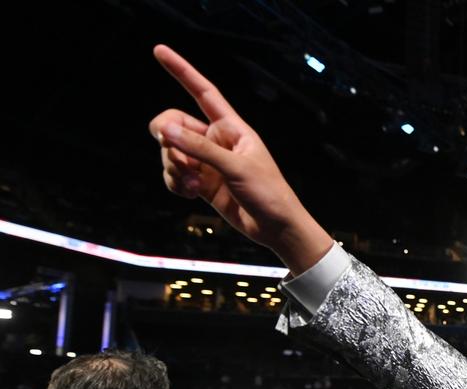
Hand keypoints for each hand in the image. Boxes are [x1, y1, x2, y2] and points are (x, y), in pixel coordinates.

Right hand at [149, 45, 330, 272]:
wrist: (275, 227)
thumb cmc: (268, 192)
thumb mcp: (235, 168)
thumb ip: (198, 149)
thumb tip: (164, 130)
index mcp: (231, 127)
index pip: (203, 92)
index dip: (182, 71)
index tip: (158, 50)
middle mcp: (215, 140)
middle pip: (173, 124)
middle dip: (168, 141)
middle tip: (180, 161)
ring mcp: (206, 161)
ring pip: (170, 152)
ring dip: (173, 168)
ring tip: (193, 186)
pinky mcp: (200, 182)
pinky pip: (173, 174)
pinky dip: (175, 183)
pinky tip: (190, 195)